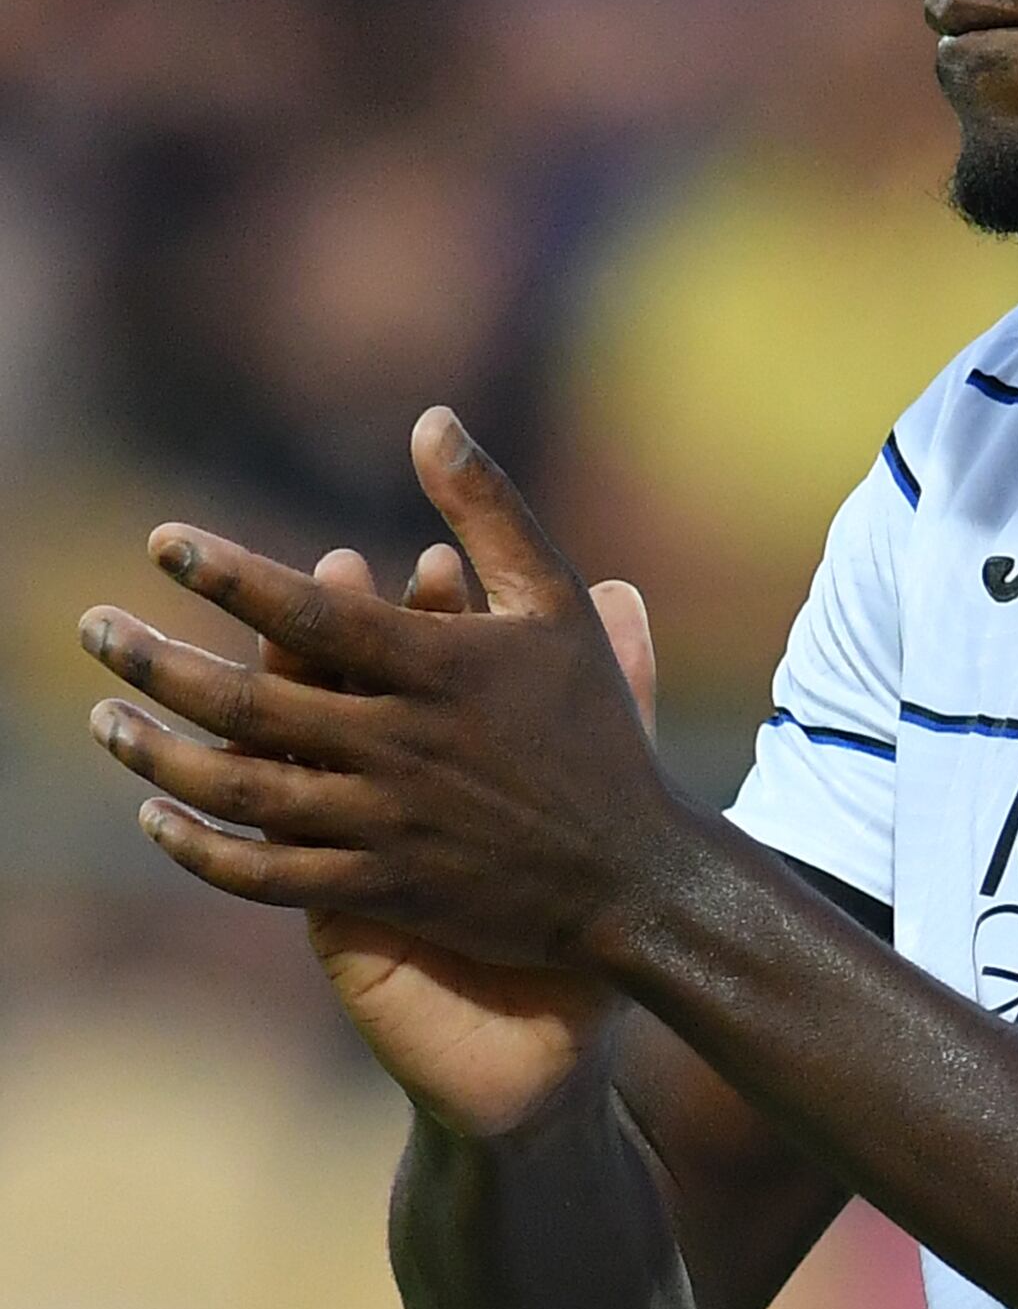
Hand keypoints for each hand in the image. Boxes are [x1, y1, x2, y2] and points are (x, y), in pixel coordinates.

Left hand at [81, 410, 682, 1129]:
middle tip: (89, 629)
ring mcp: (388, 824)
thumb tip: (428, 418)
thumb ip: (490, 513)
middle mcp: (403, 745)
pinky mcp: (385, 890)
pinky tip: (155, 818)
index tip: (161, 543)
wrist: (637, 880)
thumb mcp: (559, 605)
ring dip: (161, 755)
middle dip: (157, 663)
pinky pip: (271, 876)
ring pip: (246, 790)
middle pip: (253, 701)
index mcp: (440, 670)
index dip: (231, 574)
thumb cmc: (598, 736)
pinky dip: (204, 852)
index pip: (314, 613)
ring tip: (103, 720)